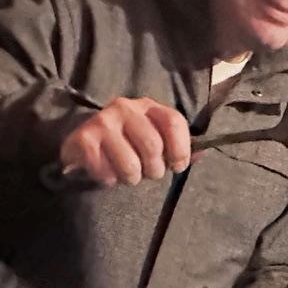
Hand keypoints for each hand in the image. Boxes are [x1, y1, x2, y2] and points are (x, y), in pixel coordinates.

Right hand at [59, 97, 190, 186]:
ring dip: (131, 179)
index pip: (174, 122)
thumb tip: (203, 152)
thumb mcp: (156, 141)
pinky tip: (107, 171)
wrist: (84, 145)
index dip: (181, 149)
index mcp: (149, 107)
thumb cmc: (128, 145)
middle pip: (153, 147)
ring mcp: (103, 121)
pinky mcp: (84, 139)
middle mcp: (126, 108)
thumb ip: (178, 147)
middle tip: (147, 173)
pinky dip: (109, 180)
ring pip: (130, 166)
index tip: (177, 166)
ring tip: (126, 174)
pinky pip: (106, 173)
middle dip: (154, 170)